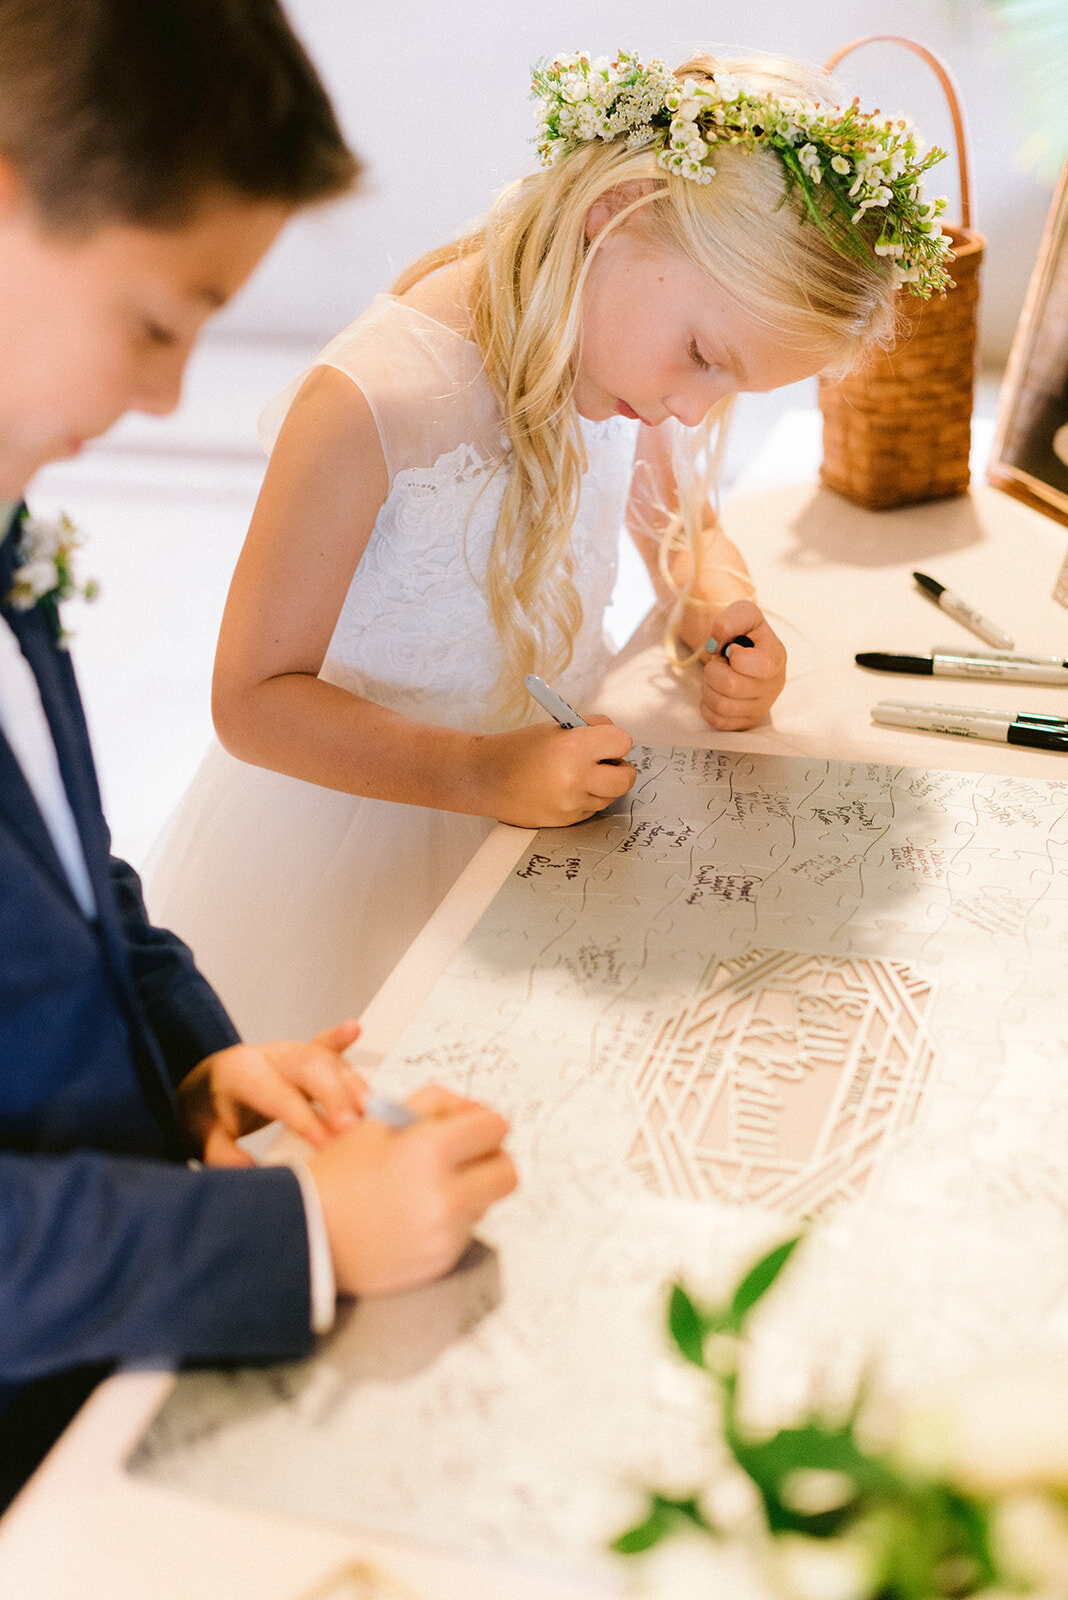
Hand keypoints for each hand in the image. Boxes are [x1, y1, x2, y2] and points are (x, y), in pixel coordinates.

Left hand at [178, 1019, 365, 1165]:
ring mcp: (286, 1052)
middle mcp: (267, 1057)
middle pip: (308, 1067)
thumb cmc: (207, 1112)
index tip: (327, 1145)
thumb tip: (252, 1171)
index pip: (279, 1095)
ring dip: (351, 1083)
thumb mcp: (204, 1138)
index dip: (306, 1120)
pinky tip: (355, 1029)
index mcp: (241, 1074)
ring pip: (325, 1059)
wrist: (203, 1087)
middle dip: (335, 1096)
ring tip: (371, 1109)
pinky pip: (324, 1044)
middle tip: (352, 1128)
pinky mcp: (301, 1054)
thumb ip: (223, 1156)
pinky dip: (341, 1039)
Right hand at [309, 1083, 517, 1295]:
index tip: (472, 1128)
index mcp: (431, 1151)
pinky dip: (450, 1221)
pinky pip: (465, 1232)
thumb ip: (433, 1103)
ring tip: (427, 1189)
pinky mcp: (442, 1262)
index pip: (496, 1128)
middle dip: (492, 1160)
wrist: (306, 1236)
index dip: (484, 1123)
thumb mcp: (379, 1122)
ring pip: (486, 1203)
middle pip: (507, 1173)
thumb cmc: (339, 1176)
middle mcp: (446, 1196)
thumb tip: (473, 1109)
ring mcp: (446, 1234)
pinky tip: (415, 1215)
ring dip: (469, 1191)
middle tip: (467, 1158)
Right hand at [478, 715, 634, 825]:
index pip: (623, 742)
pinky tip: (563, 789)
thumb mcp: (555, 728)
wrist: (486, 777)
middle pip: (626, 777)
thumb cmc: (519, 748)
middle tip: (604, 761)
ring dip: (601, 785)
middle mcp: (576, 778)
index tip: (605, 740)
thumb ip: (590, 729)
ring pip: (610, 795)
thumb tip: (618, 741)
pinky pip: (591, 809)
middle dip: (619, 767)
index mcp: (574, 747)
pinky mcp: (566, 820)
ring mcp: (572, 803)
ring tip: (576, 774)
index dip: (614, 740)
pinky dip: (585, 799)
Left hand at [698, 600, 785, 730]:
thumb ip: (731, 620)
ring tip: (715, 677)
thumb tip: (717, 643)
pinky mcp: (747, 721)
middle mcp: (774, 686)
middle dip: (714, 671)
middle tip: (718, 664)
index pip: (756, 665)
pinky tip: (715, 691)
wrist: (746, 651)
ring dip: (708, 688)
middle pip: (732, 687)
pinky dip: (707, 705)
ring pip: (722, 707)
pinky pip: (718, 721)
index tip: (733, 649)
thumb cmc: (745, 633)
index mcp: (777, 658)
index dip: (734, 655)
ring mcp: (762, 707)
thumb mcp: (742, 614)